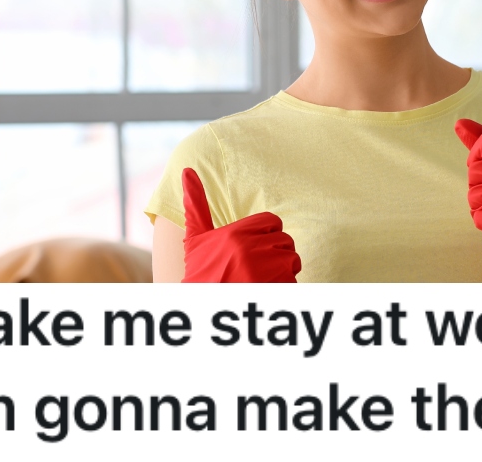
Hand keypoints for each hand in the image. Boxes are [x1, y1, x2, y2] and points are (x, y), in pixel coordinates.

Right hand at [181, 168, 300, 282]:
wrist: (202, 311)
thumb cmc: (199, 274)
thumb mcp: (195, 241)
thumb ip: (195, 206)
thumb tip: (187, 171)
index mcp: (236, 234)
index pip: (272, 222)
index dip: (265, 235)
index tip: (252, 249)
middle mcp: (252, 250)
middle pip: (285, 241)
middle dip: (275, 254)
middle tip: (255, 268)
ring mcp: (266, 272)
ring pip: (292, 261)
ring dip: (281, 271)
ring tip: (260, 279)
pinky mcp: (277, 291)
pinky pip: (294, 281)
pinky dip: (284, 288)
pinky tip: (264, 291)